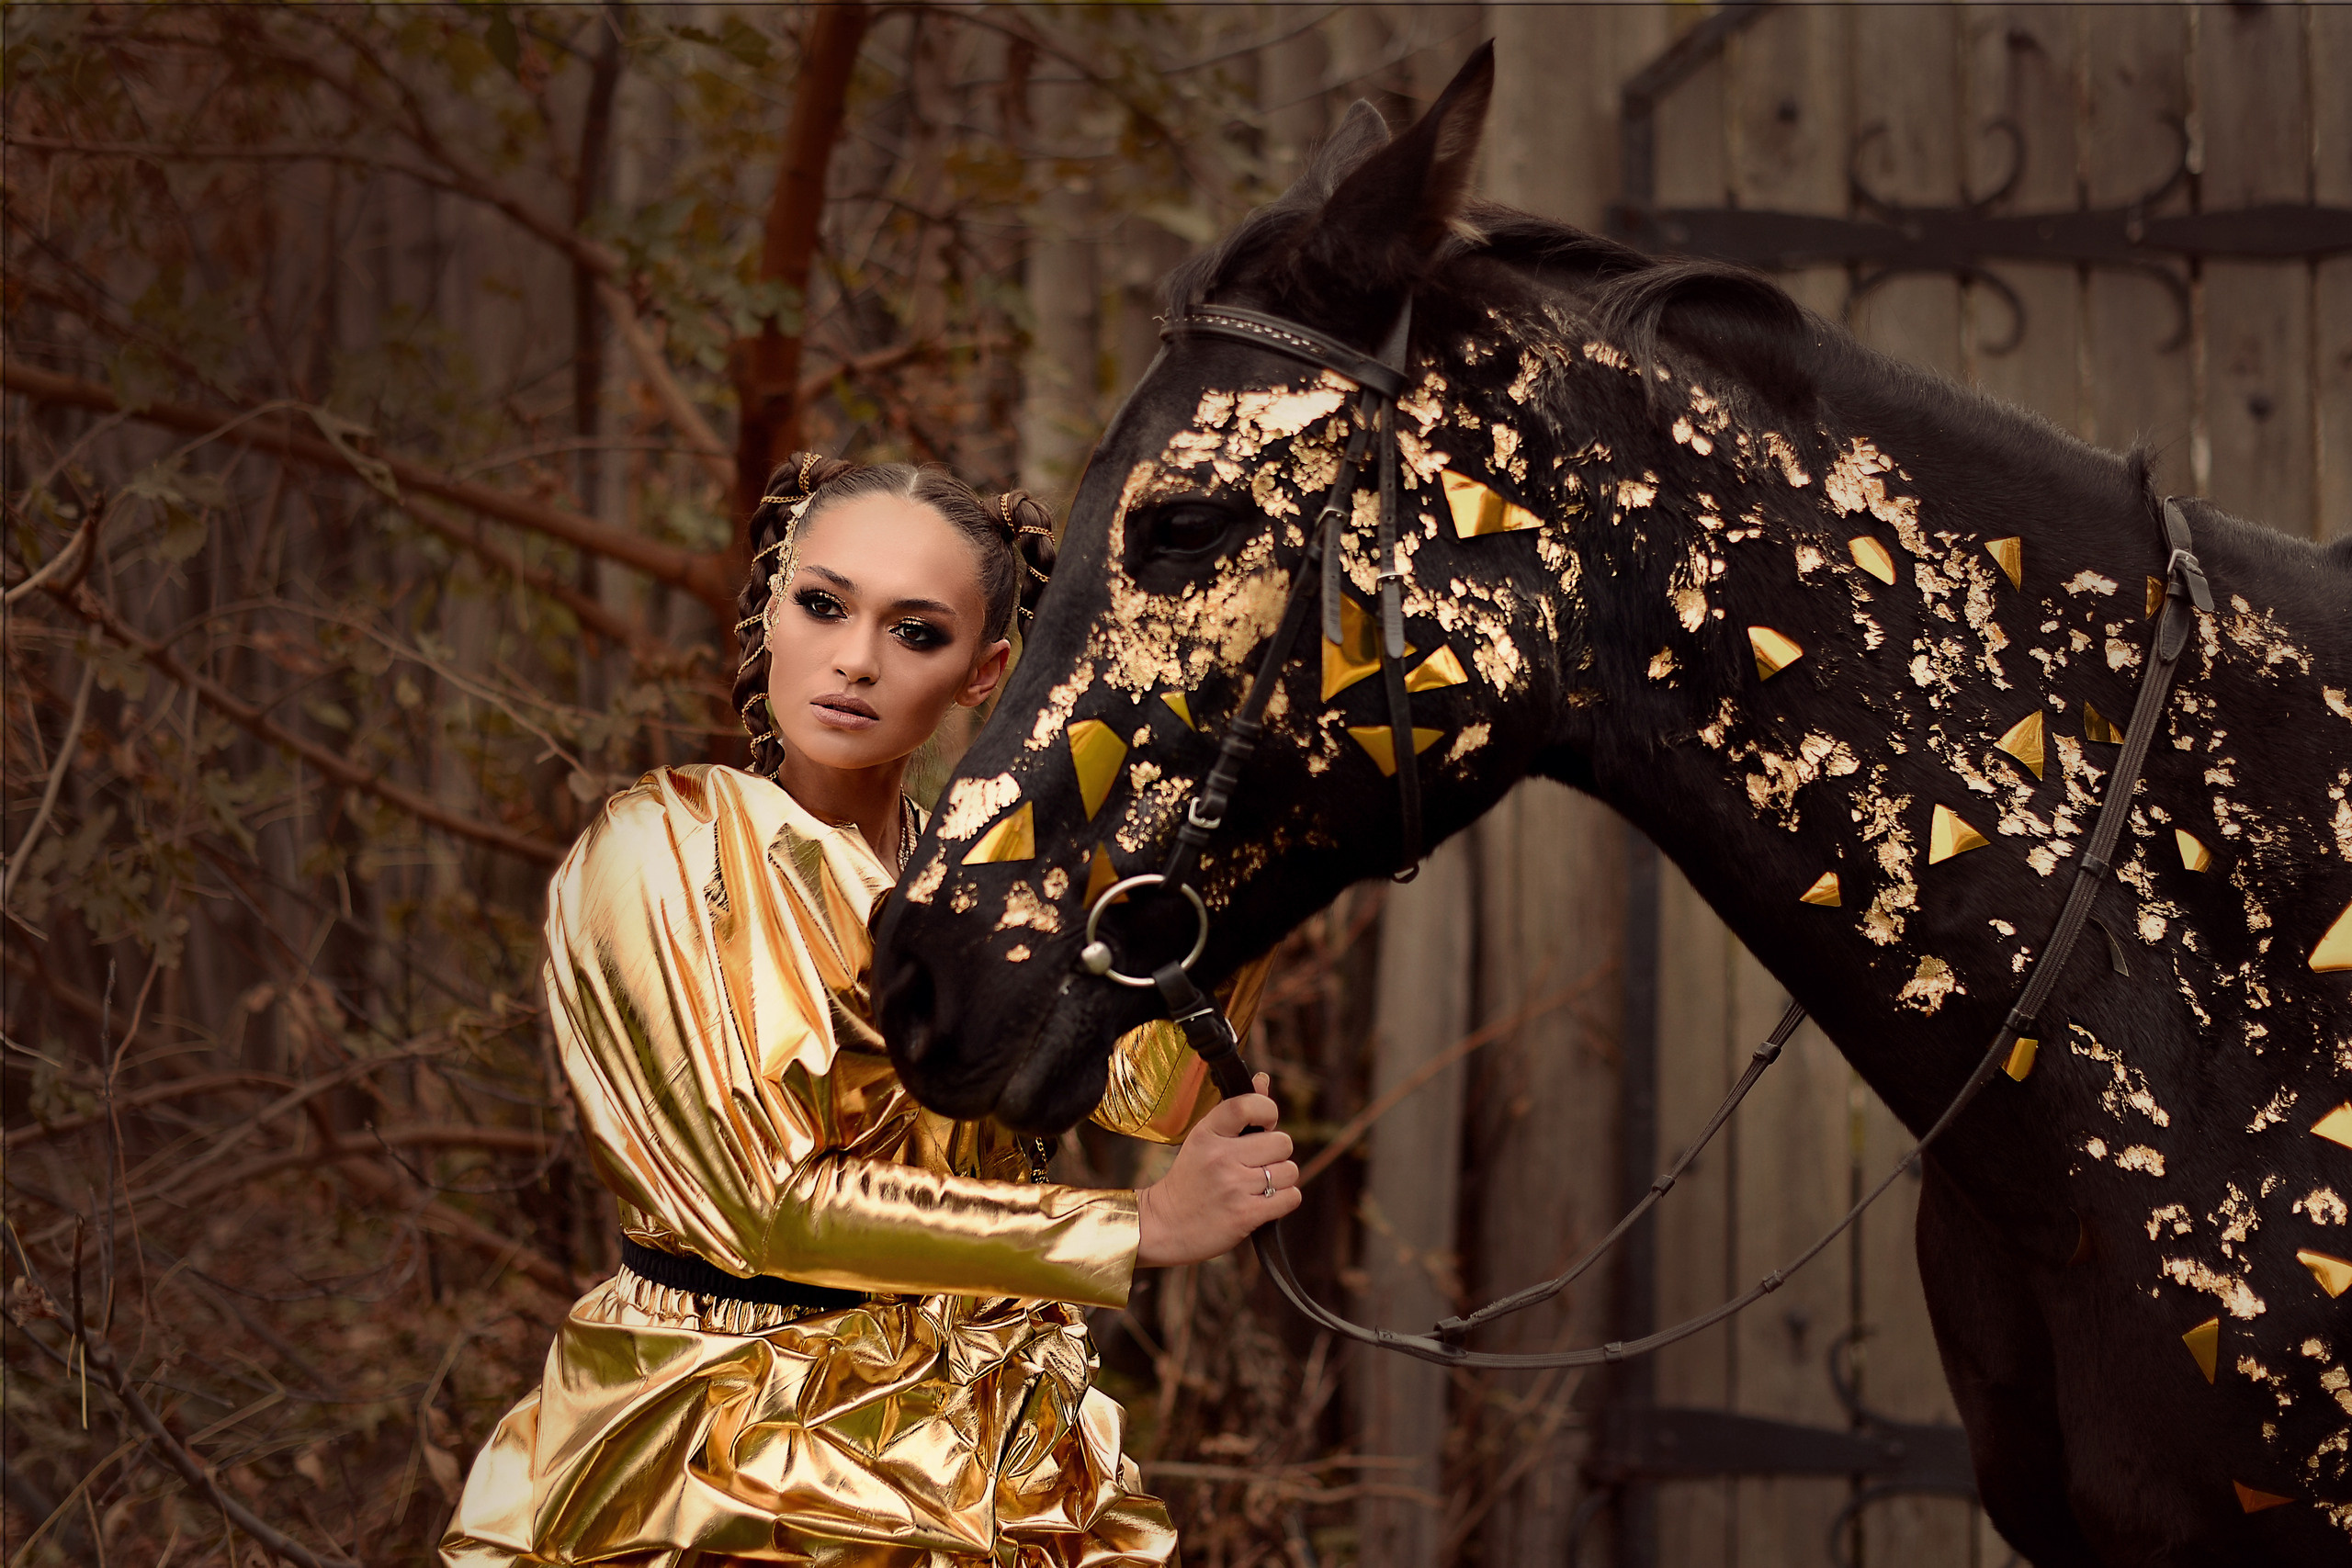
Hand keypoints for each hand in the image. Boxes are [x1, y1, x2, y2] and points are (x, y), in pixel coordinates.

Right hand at [1135, 1073, 1299, 1266]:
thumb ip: (1236, 1111)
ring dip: (1281, 1180)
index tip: (1264, 1124)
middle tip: (1258, 1164)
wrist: (1164, 1226)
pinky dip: (1284, 1200)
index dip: (1268, 1111)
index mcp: (1208, 1133)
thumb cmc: (1190, 1180)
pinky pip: (1290, 1197)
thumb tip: (1262, 1079)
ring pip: (1289, 1171)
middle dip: (1277, 1154)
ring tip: (1258, 1186)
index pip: (1248, 1105)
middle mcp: (1221, 1157)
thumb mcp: (1204, 1139)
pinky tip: (1264, 1202)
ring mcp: (1233, 1187)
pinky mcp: (1245, 1215)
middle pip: (1283, 1142)